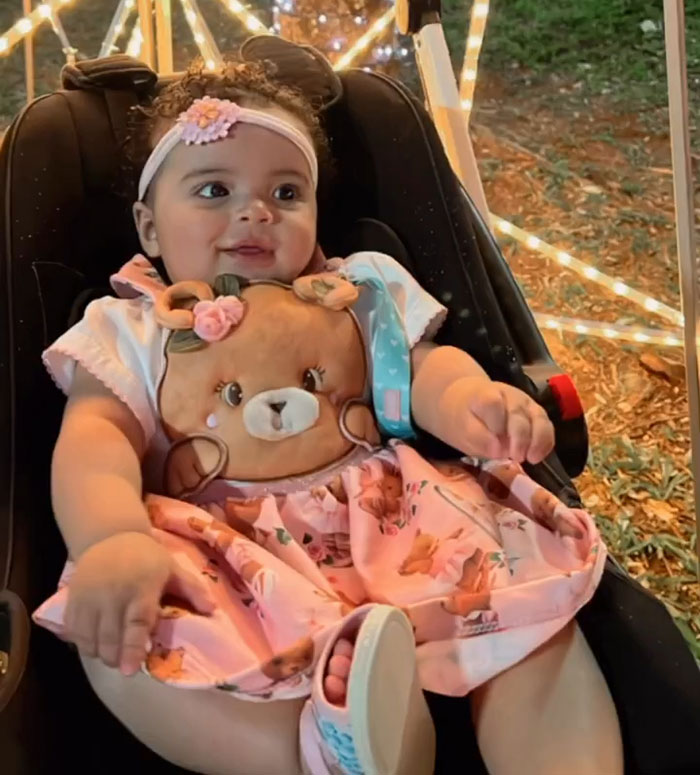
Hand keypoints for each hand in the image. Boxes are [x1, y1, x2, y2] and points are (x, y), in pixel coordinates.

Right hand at [64, 531, 214, 675]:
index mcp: (141, 587)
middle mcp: (112, 594)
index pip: (136, 623)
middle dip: (116, 659)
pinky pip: (73, 632)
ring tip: (112, 653)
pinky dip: (83, 644)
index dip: (133, 648)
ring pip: (89, 640)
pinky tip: (95, 642)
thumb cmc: (147, 557)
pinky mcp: (72, 599)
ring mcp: (88, 597)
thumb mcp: (173, 568)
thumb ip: (193, 590)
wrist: (110, 536)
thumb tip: (212, 611)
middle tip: (125, 665)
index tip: (130, 671)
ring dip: (100, 654)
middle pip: (109, 639)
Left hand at [450, 379, 554, 463]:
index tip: (495, 450)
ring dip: (538, 440)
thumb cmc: (464, 418)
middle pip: (519, 413)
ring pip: (538, 417)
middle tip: (516, 458)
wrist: (470, 400)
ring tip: (532, 459)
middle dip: (520, 438)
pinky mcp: (535, 412)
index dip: (496, 426)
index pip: (493, 404)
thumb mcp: (460, 428)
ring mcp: (525, 402)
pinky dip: (546, 442)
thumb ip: (477, 437)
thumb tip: (499, 452)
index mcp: (484, 395)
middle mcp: (508, 395)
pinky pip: (546, 425)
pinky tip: (538, 456)